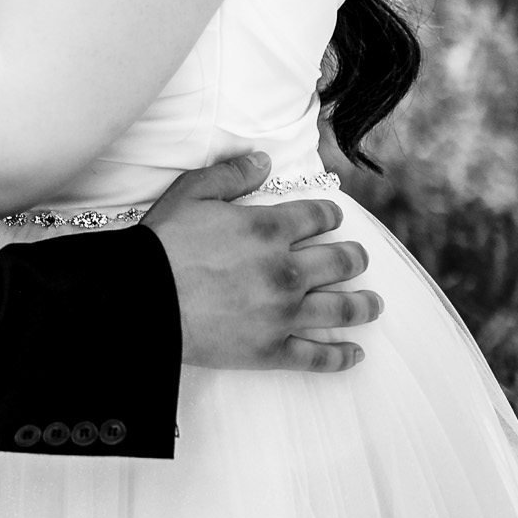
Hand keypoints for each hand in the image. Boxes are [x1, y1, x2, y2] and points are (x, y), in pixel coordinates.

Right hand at [140, 151, 381, 372]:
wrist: (142, 300)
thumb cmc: (162, 244)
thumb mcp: (191, 193)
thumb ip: (231, 174)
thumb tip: (263, 161)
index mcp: (269, 229)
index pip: (318, 216)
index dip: (330, 214)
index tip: (333, 218)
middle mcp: (287, 270)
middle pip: (340, 262)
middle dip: (354, 258)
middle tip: (358, 259)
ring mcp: (283, 313)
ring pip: (341, 309)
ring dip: (364, 305)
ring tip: (375, 304)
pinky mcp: (272, 350)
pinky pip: (317, 356)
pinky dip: (341, 356)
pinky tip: (355, 354)